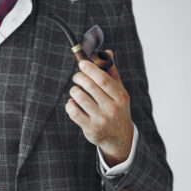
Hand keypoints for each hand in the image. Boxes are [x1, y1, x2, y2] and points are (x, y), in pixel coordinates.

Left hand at [65, 49, 133, 166]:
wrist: (119, 138)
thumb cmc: (117, 110)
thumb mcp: (119, 93)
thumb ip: (112, 73)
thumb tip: (107, 52)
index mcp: (121, 97)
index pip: (103, 79)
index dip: (90, 69)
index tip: (82, 63)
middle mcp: (112, 108)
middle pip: (90, 86)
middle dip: (79, 78)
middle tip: (76, 77)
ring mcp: (101, 119)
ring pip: (80, 98)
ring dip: (74, 90)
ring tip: (75, 90)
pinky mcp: (90, 129)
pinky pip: (74, 112)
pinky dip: (70, 104)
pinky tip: (72, 102)